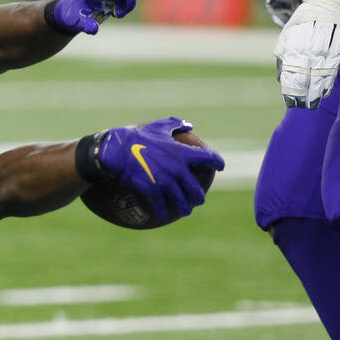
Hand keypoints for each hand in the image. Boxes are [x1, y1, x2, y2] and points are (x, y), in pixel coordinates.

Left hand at [51, 0, 136, 34]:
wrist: (70, 12)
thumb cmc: (71, 14)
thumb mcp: (74, 20)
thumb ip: (84, 24)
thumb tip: (94, 29)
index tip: (116, 13)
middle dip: (127, 0)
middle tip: (120, 15)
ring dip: (129, 2)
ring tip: (119, 15)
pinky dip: (128, 4)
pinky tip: (118, 14)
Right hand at [96, 117, 225, 222]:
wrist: (119, 150)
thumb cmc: (139, 136)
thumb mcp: (159, 126)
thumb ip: (176, 124)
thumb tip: (189, 125)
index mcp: (182, 153)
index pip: (208, 158)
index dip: (217, 162)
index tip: (220, 167)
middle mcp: (178, 169)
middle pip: (196, 188)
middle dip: (199, 196)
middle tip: (198, 199)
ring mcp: (166, 182)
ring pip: (182, 201)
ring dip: (185, 208)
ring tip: (186, 210)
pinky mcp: (153, 190)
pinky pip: (161, 205)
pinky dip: (162, 211)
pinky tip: (163, 215)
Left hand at [273, 0, 339, 108]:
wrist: (326, 1)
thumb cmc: (302, 20)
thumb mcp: (287, 34)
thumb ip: (283, 54)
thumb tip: (281, 78)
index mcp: (296, 45)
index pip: (292, 73)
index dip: (292, 89)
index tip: (290, 101)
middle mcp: (311, 47)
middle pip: (307, 76)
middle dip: (304, 93)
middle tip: (303, 106)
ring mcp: (326, 47)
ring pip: (321, 74)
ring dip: (317, 90)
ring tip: (314, 103)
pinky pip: (334, 66)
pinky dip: (329, 80)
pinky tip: (326, 90)